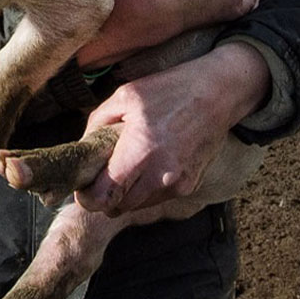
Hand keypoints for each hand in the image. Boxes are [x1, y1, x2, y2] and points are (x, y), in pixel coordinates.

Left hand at [74, 42, 268, 214]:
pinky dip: (145, 188)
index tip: (83, 184)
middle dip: (104, 195)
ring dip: (125, 193)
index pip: (105, 197)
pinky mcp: (190, 186)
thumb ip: (97, 124)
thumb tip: (83, 148)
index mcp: (140, 152)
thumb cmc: (168, 90)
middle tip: (99, 173)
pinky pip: (157, 198)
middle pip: (118, 207)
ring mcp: (178, 184)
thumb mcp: (124, 97)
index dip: (88, 196)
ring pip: (137, 206)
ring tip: (123, 164)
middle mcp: (161, 176)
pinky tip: (146, 163)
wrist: (217, 94)